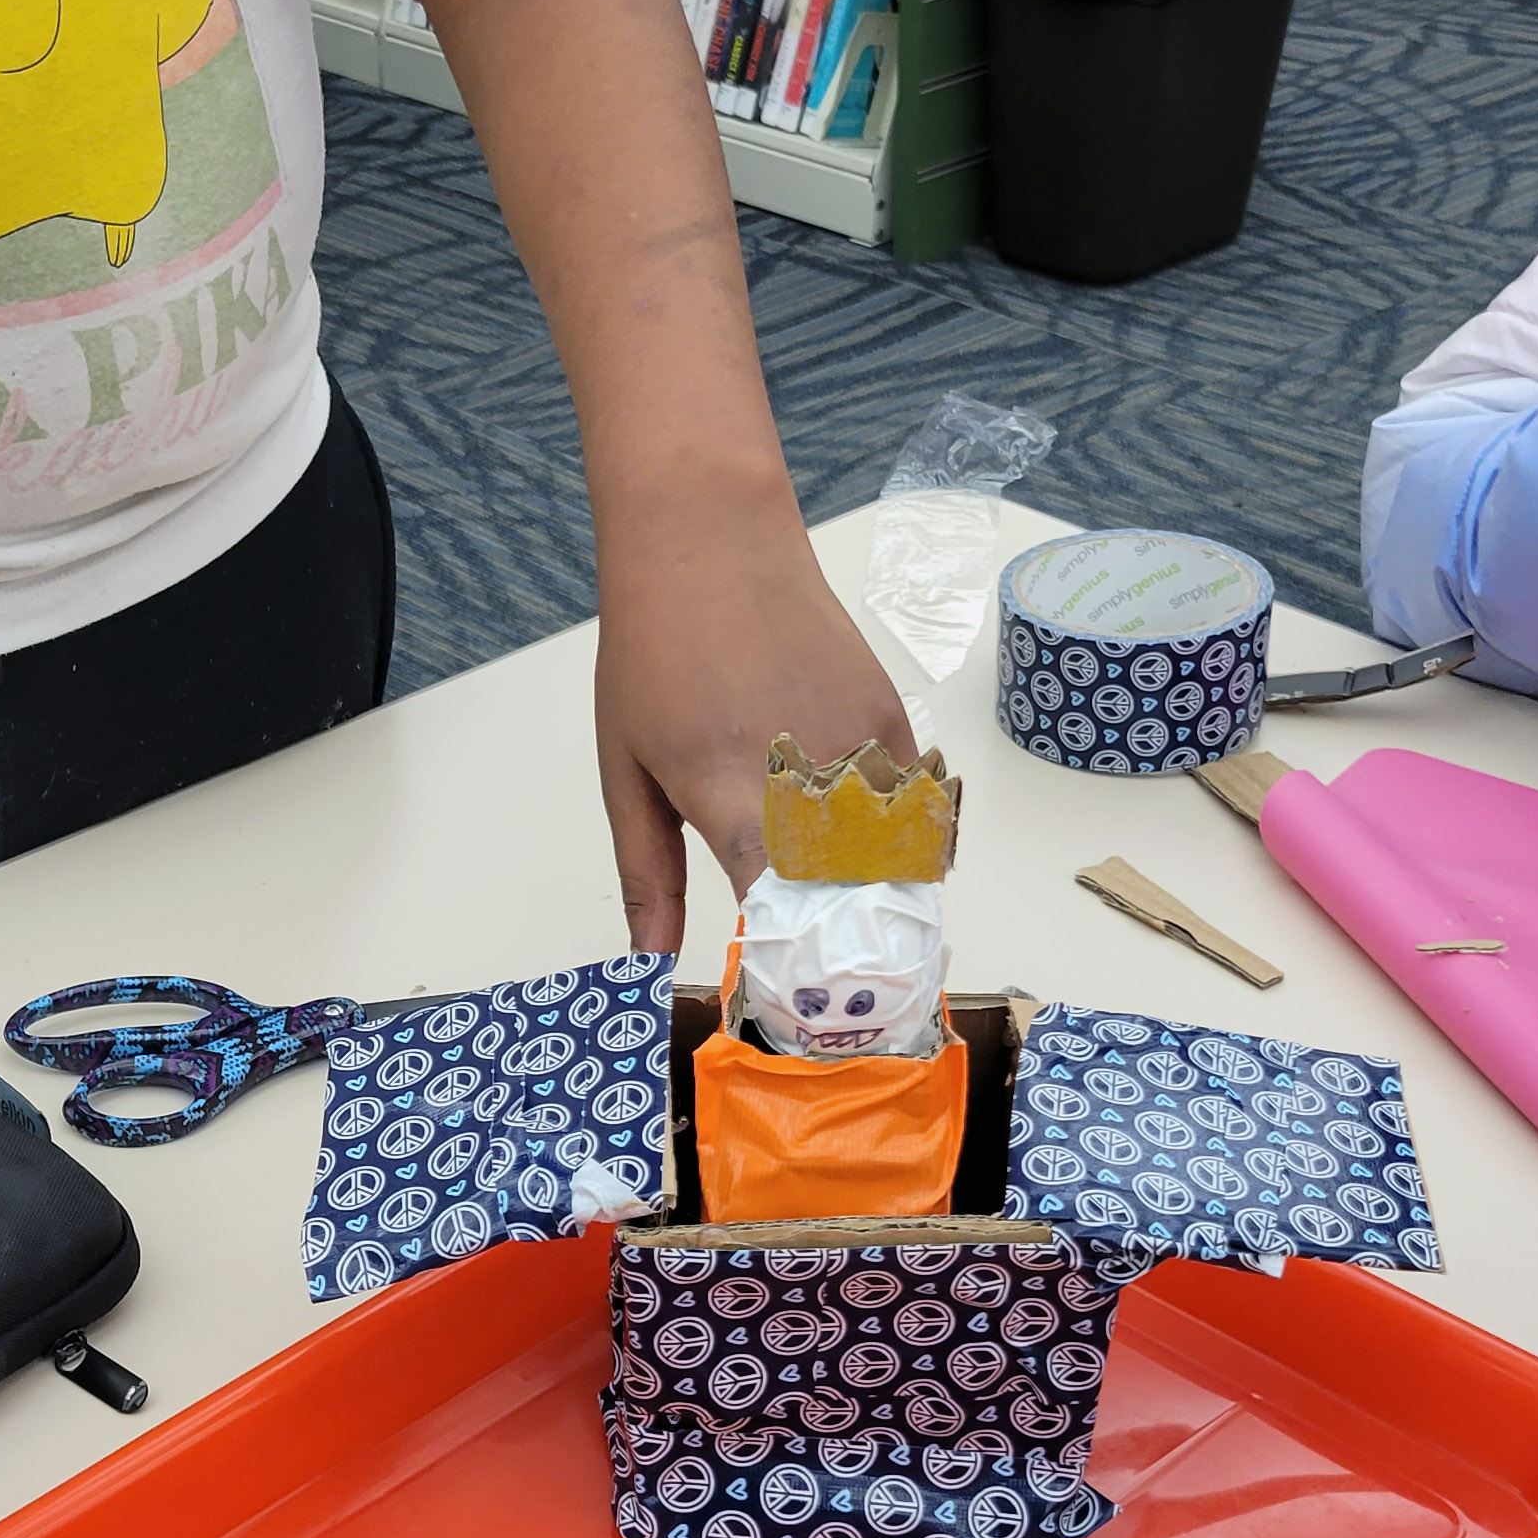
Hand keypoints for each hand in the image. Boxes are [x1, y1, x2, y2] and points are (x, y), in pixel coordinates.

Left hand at [595, 480, 912, 951]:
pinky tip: (867, 844)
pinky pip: (912, 805)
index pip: (786, 917)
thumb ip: (646, 873)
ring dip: (880, 899)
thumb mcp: (624, 769)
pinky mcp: (890, 719)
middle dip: (849, 953)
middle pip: (854, 901)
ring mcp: (860, 746)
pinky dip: (898, 838)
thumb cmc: (654, 651)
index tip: (786, 1001)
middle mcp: (808, 777)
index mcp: (731, 798)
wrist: (712, 536)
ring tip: (864, 932)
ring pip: (895, 857)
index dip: (793, 969)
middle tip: (840, 992)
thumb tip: (647, 959)